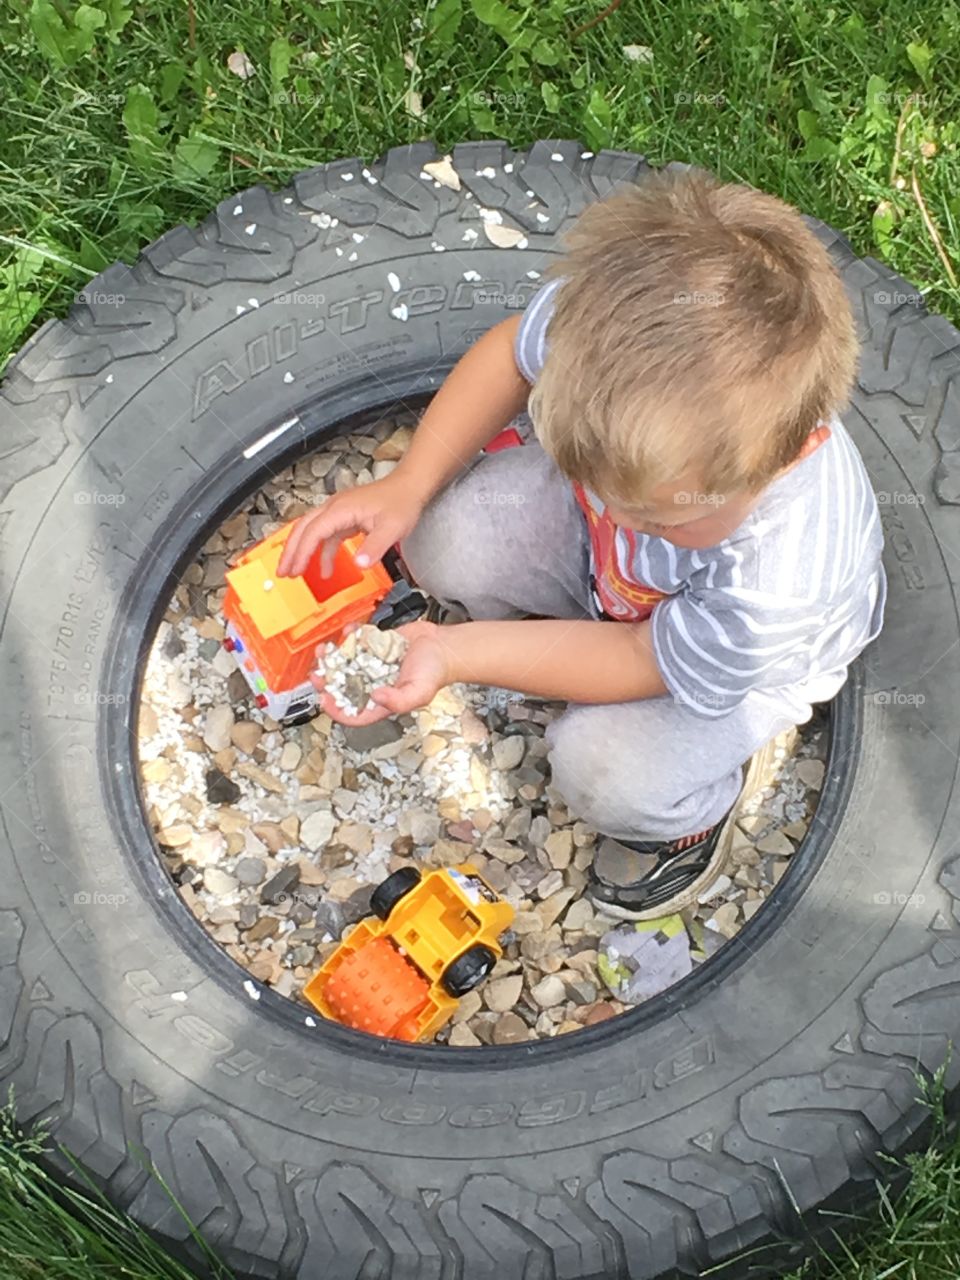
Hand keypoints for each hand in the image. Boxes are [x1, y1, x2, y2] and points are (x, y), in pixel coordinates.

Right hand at [277, 473, 425, 577]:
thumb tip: (359, 564)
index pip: (313, 532)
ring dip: (301, 551)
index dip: (301, 553)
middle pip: (303, 529)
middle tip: (282, 571)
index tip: (295, 570)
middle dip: (290, 551)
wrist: (410, 486)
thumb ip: (374, 547)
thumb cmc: (401, 501)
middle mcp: (335, 508)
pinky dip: (322, 552)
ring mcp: (339, 512)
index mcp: (341, 509)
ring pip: (311, 531)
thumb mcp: (392, 528)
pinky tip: (325, 568)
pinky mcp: (345, 517)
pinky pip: (326, 536)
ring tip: (294, 572)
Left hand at [311, 620, 452, 724]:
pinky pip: (357, 642)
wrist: (443, 647)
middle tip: (317, 673)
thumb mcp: (419, 693)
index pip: (353, 712)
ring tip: (325, 650)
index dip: (335, 709)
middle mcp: (373, 684)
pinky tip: (350, 630)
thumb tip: (375, 697)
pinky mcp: (375, 646)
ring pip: (345, 663)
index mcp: (381, 702)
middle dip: (327, 681)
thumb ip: (398, 700)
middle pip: (342, 687)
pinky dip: (351, 636)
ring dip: (332, 657)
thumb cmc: (435, 673)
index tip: (323, 700)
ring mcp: (372, 664)